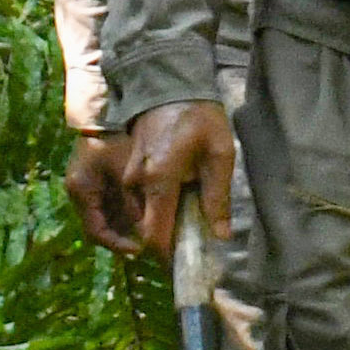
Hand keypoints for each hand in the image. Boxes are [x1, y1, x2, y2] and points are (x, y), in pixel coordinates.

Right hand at [69, 117, 150, 250]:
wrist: (104, 115)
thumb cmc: (115, 140)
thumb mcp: (125, 173)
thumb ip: (131, 202)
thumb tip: (143, 230)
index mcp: (81, 191)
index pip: (95, 231)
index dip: (117, 244)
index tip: (138, 249)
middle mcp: (78, 193)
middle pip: (97, 228)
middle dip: (118, 238)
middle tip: (142, 245)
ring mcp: (83, 189)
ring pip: (101, 219)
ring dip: (120, 228)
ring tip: (142, 234)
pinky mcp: (91, 184)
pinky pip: (105, 207)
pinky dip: (119, 215)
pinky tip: (137, 216)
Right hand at [124, 98, 238, 248]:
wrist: (170, 83)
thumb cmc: (199, 116)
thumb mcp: (219, 154)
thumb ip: (218, 198)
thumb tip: (221, 236)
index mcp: (158, 179)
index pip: (154, 234)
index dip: (167, 256)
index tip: (184, 266)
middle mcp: (136, 181)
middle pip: (145, 228)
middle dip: (165, 242)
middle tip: (193, 244)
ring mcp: (128, 174)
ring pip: (140, 215)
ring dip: (160, 224)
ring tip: (187, 221)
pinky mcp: (128, 168)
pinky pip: (138, 200)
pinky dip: (154, 208)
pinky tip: (176, 200)